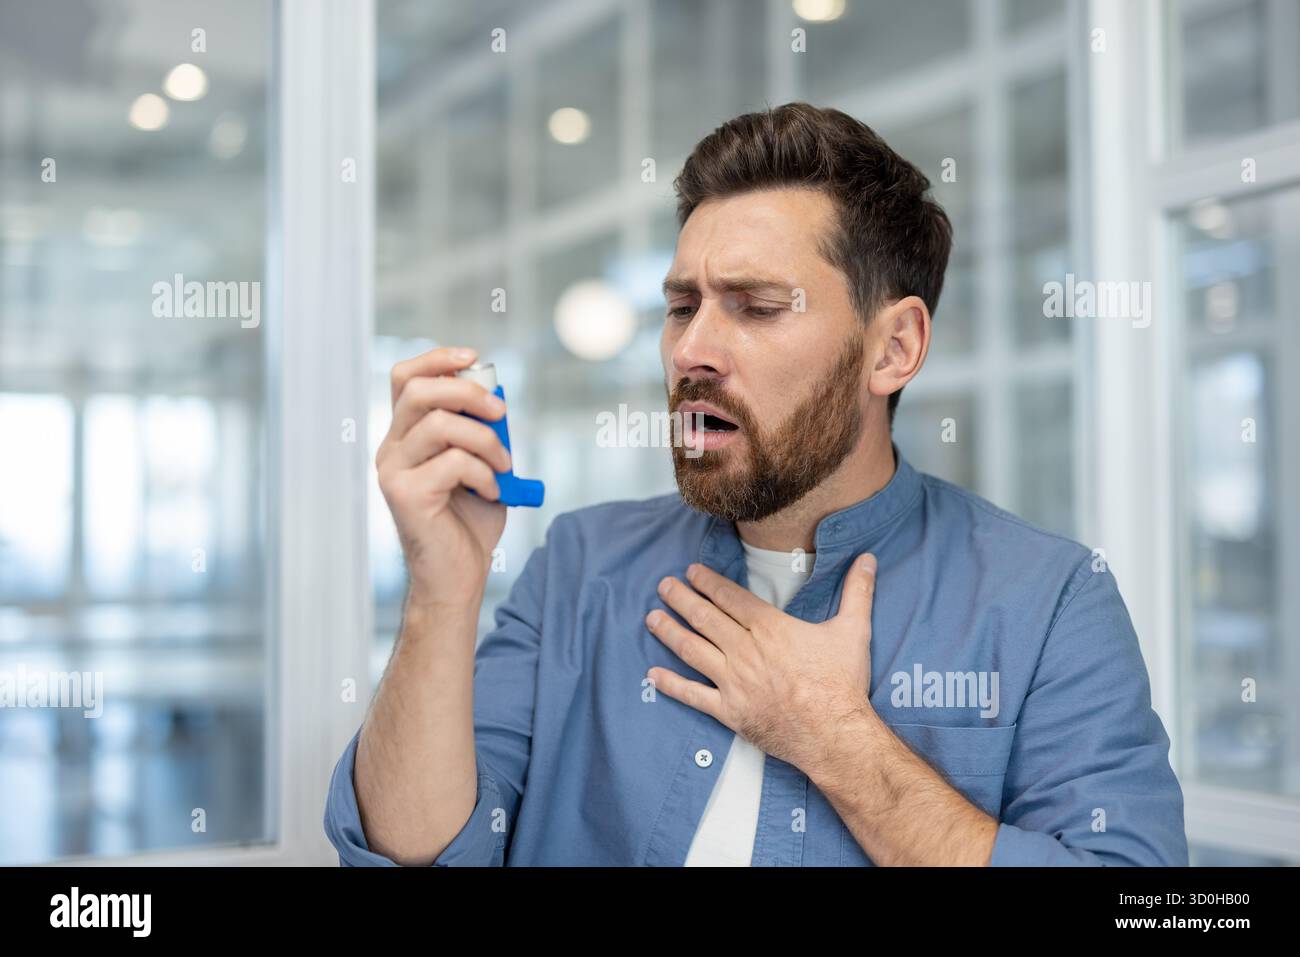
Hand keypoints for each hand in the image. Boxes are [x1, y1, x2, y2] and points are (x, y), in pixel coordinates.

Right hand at [376, 346, 512, 607]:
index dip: (437, 359)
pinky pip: (453, 462)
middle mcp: (391, 450)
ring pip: (439, 424)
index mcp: (405, 437)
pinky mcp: (405, 495)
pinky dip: (484, 473)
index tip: (474, 358)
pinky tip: (492, 493)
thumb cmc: (470, 522)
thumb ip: (482, 430)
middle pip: (418, 391)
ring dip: (485, 440)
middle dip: (468, 393)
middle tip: (501, 414)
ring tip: (503, 466)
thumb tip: (494, 395)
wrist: (459, 576)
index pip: (405, 379)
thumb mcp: (482, 464)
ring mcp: (393, 472)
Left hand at [645, 553, 878, 775]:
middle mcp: (745, 650)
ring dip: (669, 632)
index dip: (708, 582)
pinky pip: (692, 695)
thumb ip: (858, 591)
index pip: (730, 598)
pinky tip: (653, 675)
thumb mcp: (854, 630)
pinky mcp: (729, 710)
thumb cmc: (842, 684)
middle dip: (681, 599)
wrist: (834, 734)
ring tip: (652, 618)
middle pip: (705, 618)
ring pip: (692, 650)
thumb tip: (869, 559)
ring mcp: (733, 681)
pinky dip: (671, 684)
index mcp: (769, 628)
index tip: (691, 572)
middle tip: (664, 585)